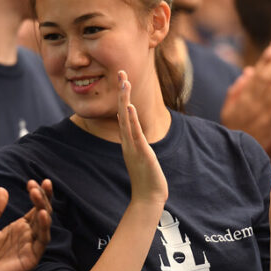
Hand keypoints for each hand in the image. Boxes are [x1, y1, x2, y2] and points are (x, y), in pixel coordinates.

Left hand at [0, 180, 51, 270]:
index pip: (35, 208)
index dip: (38, 194)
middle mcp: (28, 236)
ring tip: (37, 194)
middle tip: (38, 184)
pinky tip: (42, 214)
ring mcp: (30, 247)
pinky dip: (45, 228)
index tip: (33, 181)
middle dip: (43, 197)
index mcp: (19, 228)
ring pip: (45, 225)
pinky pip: (42, 241)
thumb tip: (2, 189)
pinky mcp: (31, 259)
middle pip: (43, 213)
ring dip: (44, 208)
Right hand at [117, 70, 167, 206]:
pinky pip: (134, 133)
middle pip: (122, 110)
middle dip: (122, 91)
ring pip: (126, 118)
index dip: (123, 96)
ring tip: (124, 81)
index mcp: (129, 141)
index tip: (123, 80)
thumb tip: (135, 132)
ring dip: (124, 99)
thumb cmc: (147, 179)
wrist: (148, 198)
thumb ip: (137, 142)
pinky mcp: (140, 152)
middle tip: (121, 72)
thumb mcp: (142, 155)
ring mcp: (132, 146)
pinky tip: (128, 106)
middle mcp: (127, 141)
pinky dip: (130, 119)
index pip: (123, 114)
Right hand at [221, 39, 270, 166]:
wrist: (234, 156)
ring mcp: (261, 113)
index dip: (268, 58)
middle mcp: (252, 102)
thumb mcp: (228, 110)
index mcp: (243, 97)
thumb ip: (237, 90)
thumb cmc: (233, 131)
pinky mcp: (269, 126)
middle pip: (270, 77)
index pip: (258, 73)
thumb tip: (249, 70)